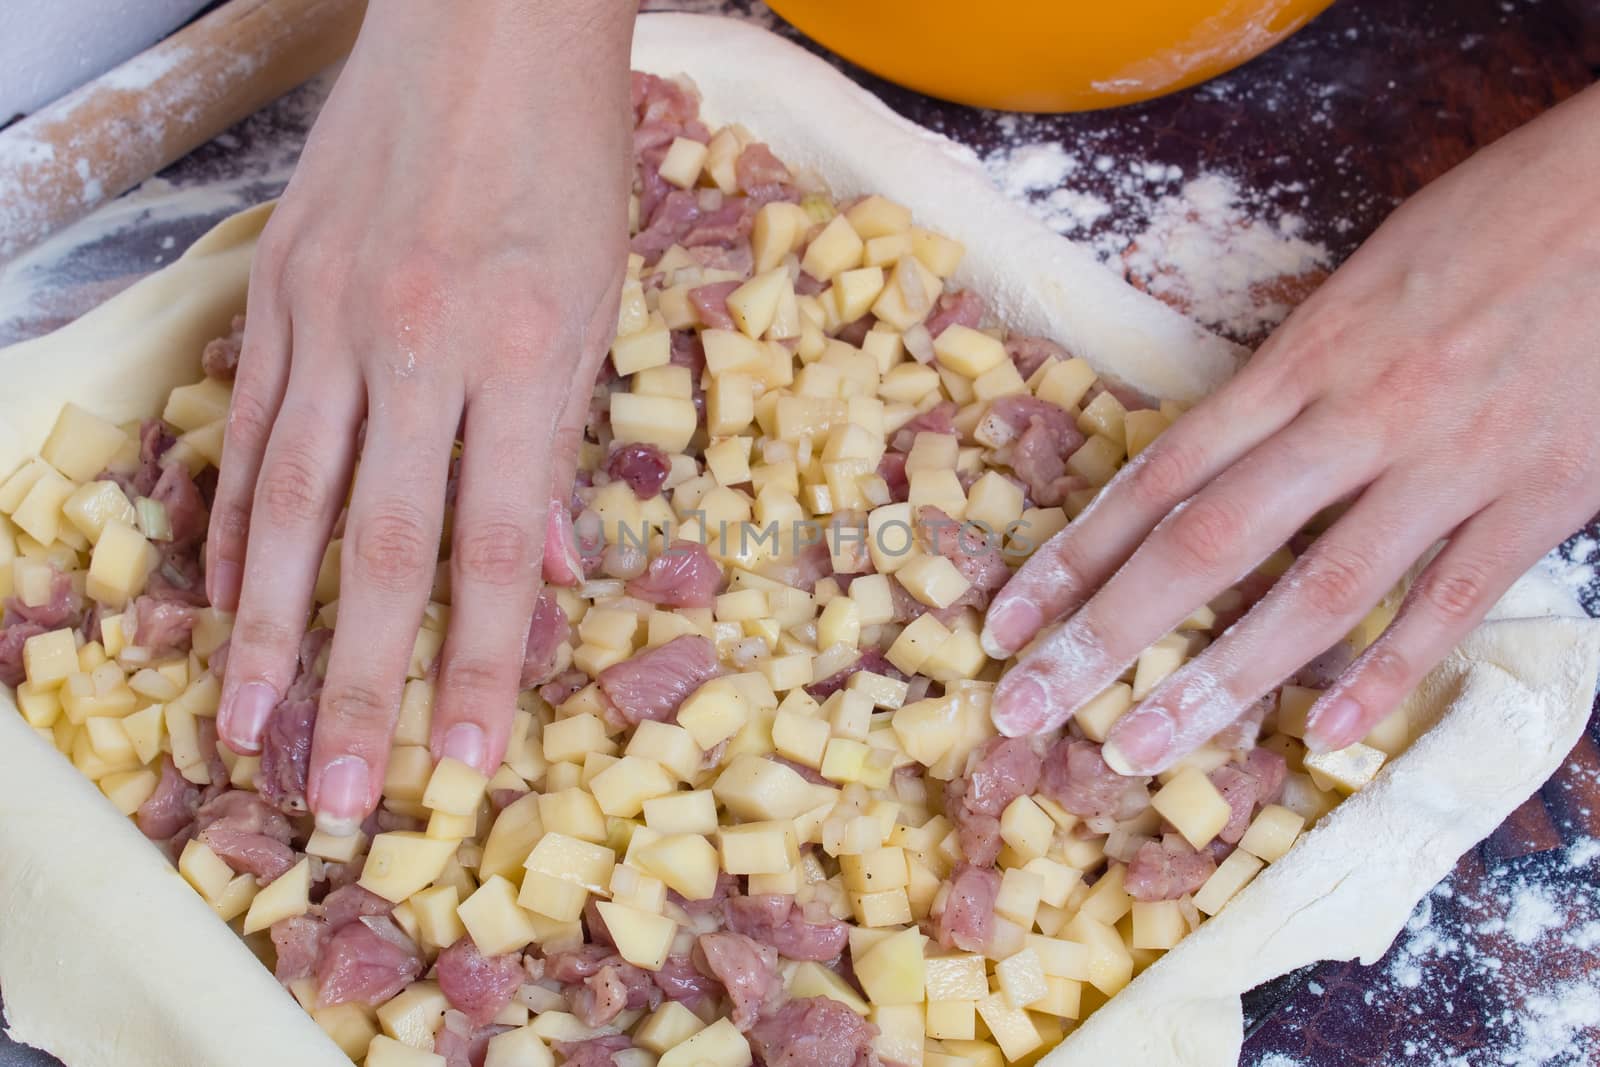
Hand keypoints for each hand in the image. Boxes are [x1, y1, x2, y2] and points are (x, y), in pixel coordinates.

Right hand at [210, 0, 635, 832]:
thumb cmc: (569, 164)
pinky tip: (230, 597)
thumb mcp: (602, 306)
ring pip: (289, 501)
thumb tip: (549, 569)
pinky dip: (239, 522)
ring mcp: (332, 318)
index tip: (462, 759)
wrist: (485, 26)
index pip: (497, 547)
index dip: (478, 663)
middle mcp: (419, 346)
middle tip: (345, 794)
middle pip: (381, 547)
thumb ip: (563, 443)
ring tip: (252, 726)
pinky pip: (250, 428)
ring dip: (270, 628)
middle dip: (362, 682)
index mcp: (526, 357)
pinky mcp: (274, 292)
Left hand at [983, 82, 1599, 774]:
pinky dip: (1385, 672)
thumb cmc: (1493, 219)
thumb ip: (1289, 377)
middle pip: (1206, 542)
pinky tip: (1324, 735)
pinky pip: (1449, 600)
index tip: (1007, 621)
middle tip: (1029, 706)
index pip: (1158, 474)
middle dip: (1107, 633)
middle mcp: (1355, 415)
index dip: (1075, 555)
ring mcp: (1447, 461)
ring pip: (1314, 590)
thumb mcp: (1360, 283)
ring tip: (1141, 747)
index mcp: (1302, 357)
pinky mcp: (1539, 495)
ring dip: (1221, 678)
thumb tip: (1213, 457)